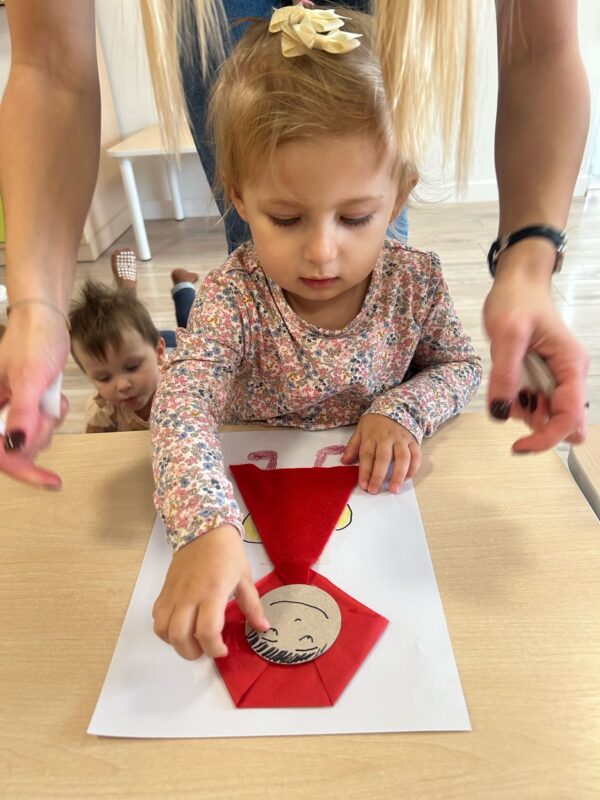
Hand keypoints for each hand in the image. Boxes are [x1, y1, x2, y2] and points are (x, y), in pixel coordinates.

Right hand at [0, 304, 68, 486]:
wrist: (46, 321)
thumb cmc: (34, 341)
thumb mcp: (30, 377)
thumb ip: (22, 413)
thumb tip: (16, 446)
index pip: (0, 454)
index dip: (22, 469)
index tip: (50, 481)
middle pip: (19, 448)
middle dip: (40, 432)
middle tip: (48, 405)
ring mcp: (9, 411)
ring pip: (33, 439)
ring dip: (48, 422)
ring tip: (49, 395)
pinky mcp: (24, 407)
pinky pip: (41, 426)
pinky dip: (52, 414)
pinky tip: (53, 394)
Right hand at [153, 524, 269, 660]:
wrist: (204, 529)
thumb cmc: (227, 553)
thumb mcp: (244, 578)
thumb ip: (252, 606)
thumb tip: (263, 628)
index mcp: (212, 592)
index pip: (206, 631)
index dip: (214, 648)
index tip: (223, 650)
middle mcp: (189, 595)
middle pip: (179, 636)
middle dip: (192, 652)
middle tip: (206, 650)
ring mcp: (173, 593)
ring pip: (163, 629)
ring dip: (175, 643)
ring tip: (191, 641)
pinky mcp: (164, 590)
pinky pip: (156, 617)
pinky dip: (164, 630)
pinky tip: (180, 627)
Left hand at [341, 413, 420, 493]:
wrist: (396, 405)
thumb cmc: (375, 422)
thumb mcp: (360, 429)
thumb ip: (353, 446)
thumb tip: (344, 462)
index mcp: (371, 436)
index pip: (367, 456)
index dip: (365, 472)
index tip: (363, 485)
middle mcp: (386, 438)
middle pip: (383, 458)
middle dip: (378, 476)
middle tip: (375, 491)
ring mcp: (401, 439)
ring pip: (402, 458)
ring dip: (399, 475)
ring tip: (394, 489)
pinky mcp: (413, 440)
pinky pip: (416, 455)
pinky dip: (414, 467)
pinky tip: (408, 478)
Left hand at [484, 257, 588, 451]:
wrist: (517, 282)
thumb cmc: (517, 299)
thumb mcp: (507, 334)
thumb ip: (505, 374)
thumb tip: (500, 412)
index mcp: (570, 366)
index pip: (570, 417)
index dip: (546, 437)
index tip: (518, 445)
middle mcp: (568, 376)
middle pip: (564, 423)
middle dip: (536, 424)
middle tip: (512, 399)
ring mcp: (554, 378)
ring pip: (544, 415)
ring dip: (522, 409)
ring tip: (507, 375)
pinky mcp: (539, 377)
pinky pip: (530, 402)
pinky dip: (515, 399)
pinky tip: (507, 375)